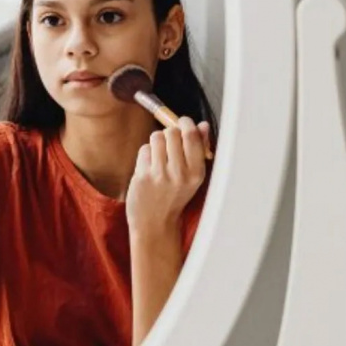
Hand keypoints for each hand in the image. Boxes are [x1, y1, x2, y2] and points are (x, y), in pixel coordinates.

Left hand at [126, 117, 209, 235]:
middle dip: (170, 133)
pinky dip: (146, 154)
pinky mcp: (142, 175)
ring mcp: (159, 174)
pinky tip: (149, 166)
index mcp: (196, 172)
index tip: (183, 122)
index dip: (186, 123)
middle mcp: (179, 173)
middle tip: (169, 144)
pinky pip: (144, 149)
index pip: (191, 136)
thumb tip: (203, 126)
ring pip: (156, 137)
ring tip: (159, 155)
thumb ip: (199, 149)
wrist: (155, 223)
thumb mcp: (194, 177)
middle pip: (172, 132)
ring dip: (157, 142)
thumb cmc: (175, 197)